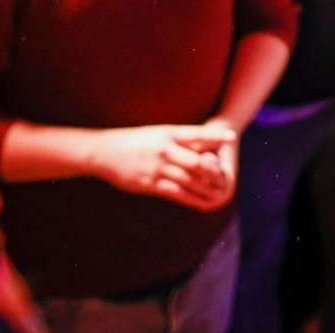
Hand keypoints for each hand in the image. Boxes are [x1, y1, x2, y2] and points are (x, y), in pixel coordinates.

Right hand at [91, 123, 238, 211]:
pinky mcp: (150, 183)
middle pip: (196, 161)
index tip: (231, 137)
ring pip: (188, 179)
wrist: (103, 151)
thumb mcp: (155, 135)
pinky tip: (201, 202)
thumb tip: (201, 147)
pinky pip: (175, 192)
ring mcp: (157, 166)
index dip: (214, 137)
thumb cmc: (132, 142)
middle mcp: (164, 149)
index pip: (195, 134)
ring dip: (205, 188)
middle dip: (212, 171)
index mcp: (166, 133)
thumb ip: (177, 142)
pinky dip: (191, 198)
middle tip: (226, 178)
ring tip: (219, 194)